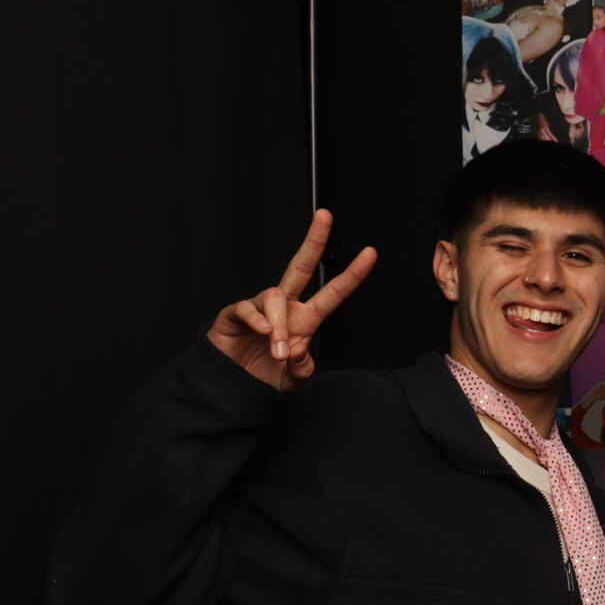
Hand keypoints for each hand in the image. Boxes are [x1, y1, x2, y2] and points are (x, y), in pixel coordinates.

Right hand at [205, 211, 377, 391]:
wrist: (234, 387)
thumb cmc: (266, 377)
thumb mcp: (294, 379)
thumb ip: (301, 368)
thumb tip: (296, 349)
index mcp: (306, 319)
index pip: (333, 293)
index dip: (352, 275)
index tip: (370, 253)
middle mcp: (286, 307)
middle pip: (301, 266)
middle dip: (313, 240)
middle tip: (325, 216)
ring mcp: (261, 307)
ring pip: (274, 295)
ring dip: (279, 325)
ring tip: (277, 351)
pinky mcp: (236, 313)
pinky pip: (248, 307)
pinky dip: (258, 320)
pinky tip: (263, 333)